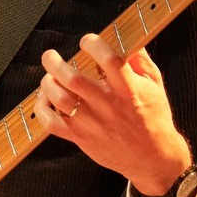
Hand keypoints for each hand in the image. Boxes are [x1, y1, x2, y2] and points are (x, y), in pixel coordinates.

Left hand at [35, 32, 192, 194]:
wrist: (152, 157)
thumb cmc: (153, 119)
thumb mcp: (155, 85)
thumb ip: (140, 60)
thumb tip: (127, 39)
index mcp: (128, 90)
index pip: (109, 59)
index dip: (93, 44)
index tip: (87, 41)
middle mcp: (108, 105)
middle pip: (74, 79)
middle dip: (56, 63)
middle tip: (51, 56)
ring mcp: (92, 124)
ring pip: (60, 100)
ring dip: (48, 84)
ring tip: (48, 77)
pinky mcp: (81, 138)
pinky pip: (52, 125)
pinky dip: (42, 110)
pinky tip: (44, 100)